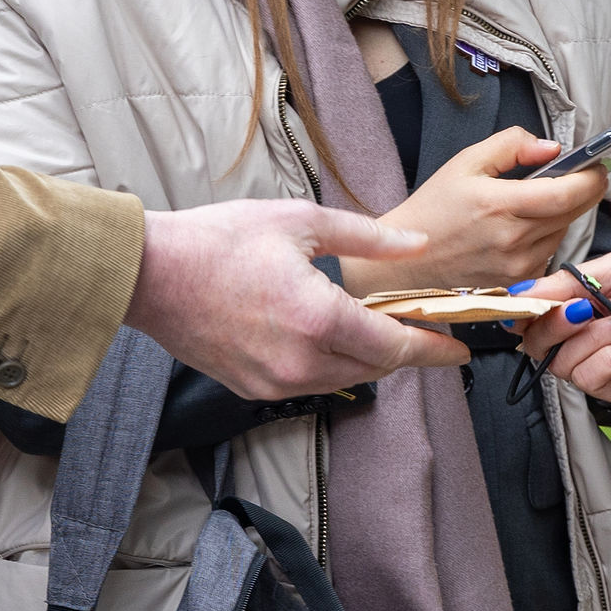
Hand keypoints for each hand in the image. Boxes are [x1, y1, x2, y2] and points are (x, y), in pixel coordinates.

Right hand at [127, 200, 470, 400]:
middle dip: (403, 349)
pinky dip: (330, 363)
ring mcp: (276, 382)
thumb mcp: (301, 220)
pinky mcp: (253, 389)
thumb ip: (368, 237)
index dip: (433, 349)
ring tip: (374, 325)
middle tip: (419, 326)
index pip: (395, 346)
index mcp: (319, 318)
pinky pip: (310, 383)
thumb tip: (418, 243)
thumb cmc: (219, 239)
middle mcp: (302, 361)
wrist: (149, 275)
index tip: (460, 348)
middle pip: (376, 368)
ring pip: (345, 379)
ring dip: (367, 357)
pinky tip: (328, 335)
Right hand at [338, 128, 602, 298]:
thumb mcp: (465, 163)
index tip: (594, 165)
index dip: (592, 178)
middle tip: (571, 176)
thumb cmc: (432, 210)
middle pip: (573, 213)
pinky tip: (519, 231)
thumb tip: (553, 148)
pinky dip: (545, 238)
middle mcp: (514, 241)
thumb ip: (512, 145)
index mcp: (501, 205)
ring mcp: (518, 268)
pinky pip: (548, 253)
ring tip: (533, 204)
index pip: (570, 194)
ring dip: (561, 215)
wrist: (404, 266)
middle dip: (581, 191)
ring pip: (563, 233)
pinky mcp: (518, 285)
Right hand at [516, 251, 610, 407]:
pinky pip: (589, 381)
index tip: (528, 304)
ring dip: (590, 340)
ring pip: (561, 364)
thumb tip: (517, 295)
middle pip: (537, 345)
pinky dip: (607, 360)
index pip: (535, 316)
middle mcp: (587, 336)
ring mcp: (603, 364)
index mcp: (582, 304)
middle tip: (583, 310)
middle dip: (554, 325)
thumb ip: (563, 285)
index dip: (525, 312)